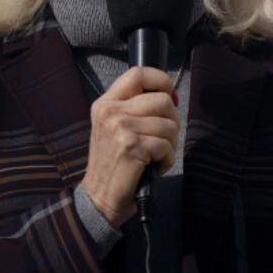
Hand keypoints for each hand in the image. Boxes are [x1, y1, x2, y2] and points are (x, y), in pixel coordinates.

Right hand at [80, 66, 179, 226]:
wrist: (99, 199)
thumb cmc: (115, 164)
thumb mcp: (116, 128)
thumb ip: (137, 108)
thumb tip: (171, 94)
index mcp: (105, 104)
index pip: (138, 73)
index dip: (161, 80)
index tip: (169, 95)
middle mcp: (110, 112)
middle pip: (162, 100)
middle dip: (172, 121)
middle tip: (163, 140)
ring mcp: (120, 128)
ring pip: (169, 125)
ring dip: (170, 145)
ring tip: (155, 156)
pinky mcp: (132, 147)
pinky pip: (167, 146)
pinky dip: (167, 160)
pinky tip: (153, 167)